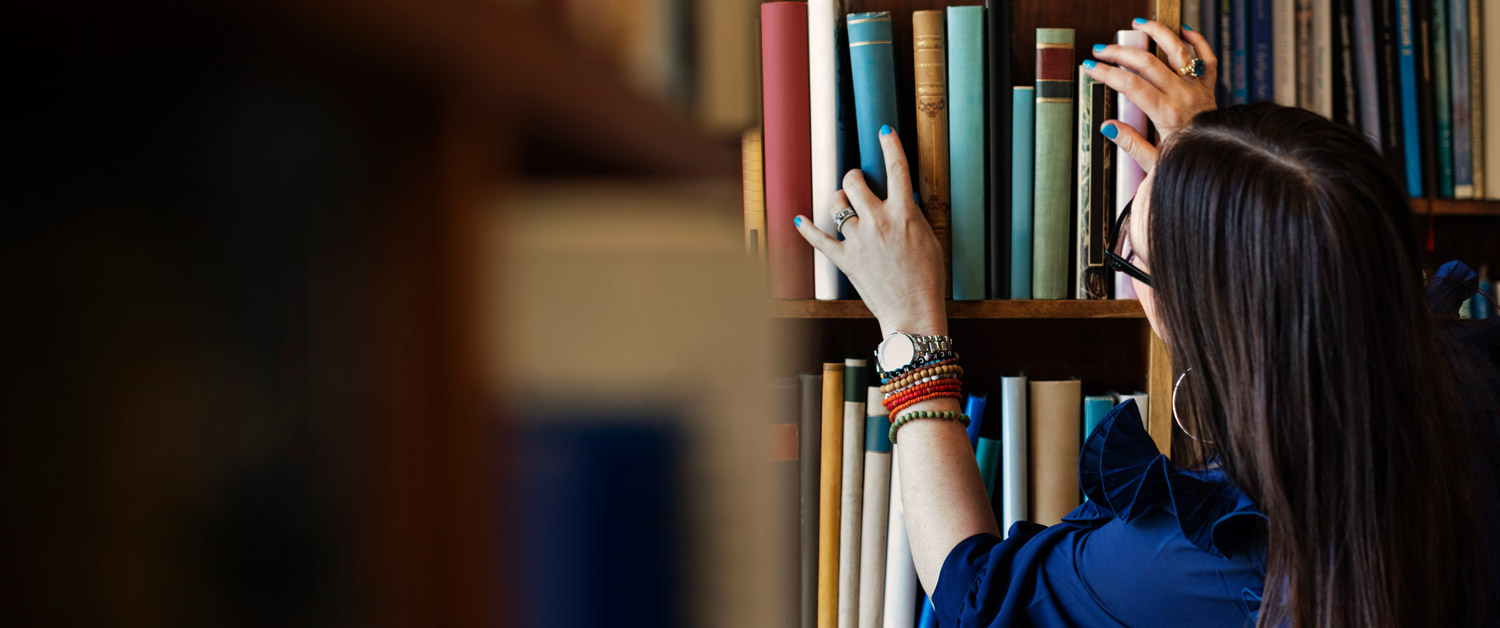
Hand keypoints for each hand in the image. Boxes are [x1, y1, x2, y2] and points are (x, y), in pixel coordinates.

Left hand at [793, 127, 946, 338]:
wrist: (913, 311)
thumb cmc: (927, 278)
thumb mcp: (929, 238)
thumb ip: (912, 216)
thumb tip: (901, 201)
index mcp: (903, 214)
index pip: (897, 169)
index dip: (890, 146)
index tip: (884, 131)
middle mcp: (878, 221)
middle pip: (855, 182)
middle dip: (854, 177)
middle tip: (857, 181)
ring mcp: (858, 240)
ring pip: (837, 206)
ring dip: (839, 201)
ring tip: (844, 204)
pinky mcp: (845, 259)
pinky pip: (819, 239)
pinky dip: (806, 229)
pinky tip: (798, 219)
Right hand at [1082, 19, 1217, 170]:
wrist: (1217, 161)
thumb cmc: (1185, 162)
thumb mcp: (1153, 163)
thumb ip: (1130, 144)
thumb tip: (1108, 125)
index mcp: (1166, 114)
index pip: (1131, 85)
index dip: (1107, 73)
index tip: (1090, 68)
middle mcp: (1183, 95)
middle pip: (1148, 63)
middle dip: (1120, 52)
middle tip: (1101, 49)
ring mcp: (1197, 88)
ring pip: (1178, 50)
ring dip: (1158, 32)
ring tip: (1139, 23)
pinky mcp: (1208, 87)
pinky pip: (1207, 58)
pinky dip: (1197, 41)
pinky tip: (1183, 31)